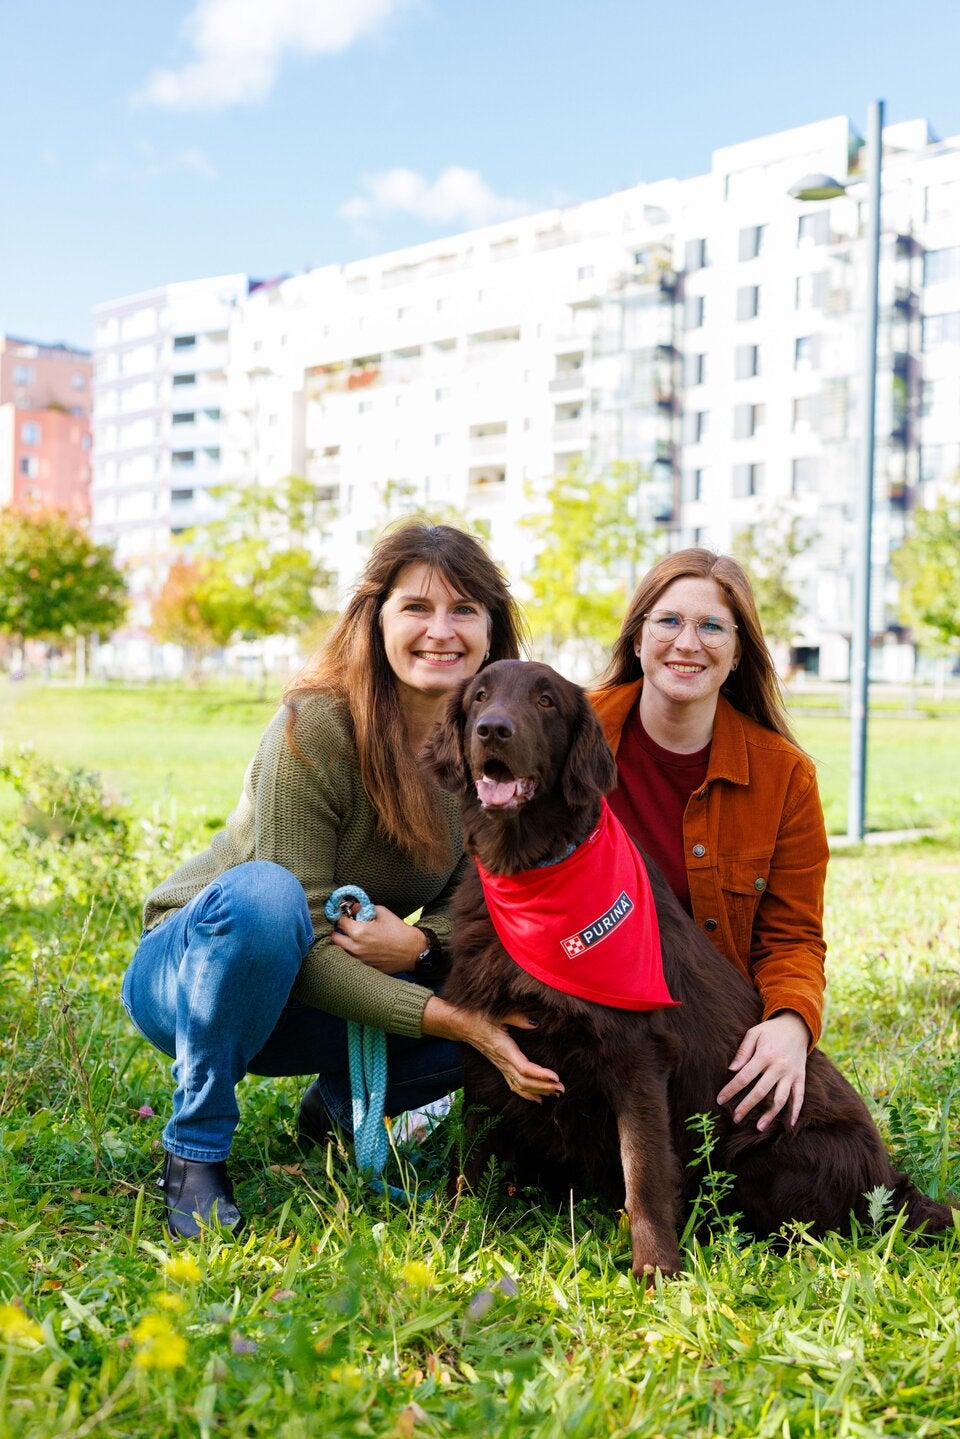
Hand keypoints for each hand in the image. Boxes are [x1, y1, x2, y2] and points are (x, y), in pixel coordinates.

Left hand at [329, 905, 422, 974]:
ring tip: (354, 937)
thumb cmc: (399, 931)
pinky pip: (352, 959)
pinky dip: (353, 952)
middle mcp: (356, 948)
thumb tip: (353, 908)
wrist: (412, 951)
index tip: (344, 914)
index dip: (341, 916)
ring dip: (345, 942)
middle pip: (335, 938)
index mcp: (359, 932)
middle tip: (346, 926)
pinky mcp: (365, 967)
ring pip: (342, 950)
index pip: (339, 922)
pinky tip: (363, 947)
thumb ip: (364, 908)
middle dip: (338, 930)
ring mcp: (359, 959)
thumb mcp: (382, 913)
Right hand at [421, 999, 563, 1102]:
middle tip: (562, 1088)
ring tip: (556, 1093)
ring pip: (519, 1086)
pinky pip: (513, 1085)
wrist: (461, 1025)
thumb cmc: (479, 1016)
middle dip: (544, 1086)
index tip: (556, 1077)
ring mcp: (500, 1066)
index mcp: (503, 1049)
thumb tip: (534, 1023)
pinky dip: (526, 1094)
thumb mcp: (498, 1014)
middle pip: (524, 1081)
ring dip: (538, 1091)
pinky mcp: (500, 1067)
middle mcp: (502, 1061)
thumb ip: (517, 1018)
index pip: (523, 1068)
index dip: (540, 1075)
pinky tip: (538, 1098)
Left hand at [716, 1011, 809, 1130]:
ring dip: (770, 1114)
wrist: (797, 1025)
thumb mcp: (754, 1033)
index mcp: (764, 1055)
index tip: (720, 1100)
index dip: (731, 1089)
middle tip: (736, 1119)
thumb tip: (731, 1069)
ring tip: (759, 1127)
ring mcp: (791, 1074)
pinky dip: (795, 1111)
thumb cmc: (771, 1030)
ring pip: (780, 1098)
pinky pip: (799, 1097)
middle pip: (761, 1091)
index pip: (744, 1077)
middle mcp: (778, 1067)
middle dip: (747, 1106)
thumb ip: (743, 1051)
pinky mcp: (800, 1078)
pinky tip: (789, 1124)